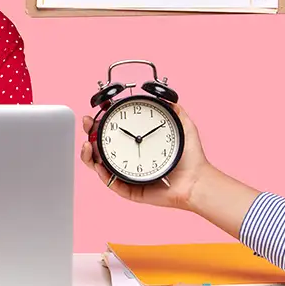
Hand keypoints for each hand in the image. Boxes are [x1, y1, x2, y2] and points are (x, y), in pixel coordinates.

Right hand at [80, 103, 210, 210]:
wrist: (197, 180)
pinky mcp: (130, 190)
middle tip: (88, 124)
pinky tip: (99, 165)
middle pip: (100, 146)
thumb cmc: (191, 158)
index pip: (114, 131)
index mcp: (137, 144)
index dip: (102, 121)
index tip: (98, 110)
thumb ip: (174, 109)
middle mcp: (129, 158)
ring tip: (87, 145)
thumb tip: (164, 95)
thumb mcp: (183, 126)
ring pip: (99, 165)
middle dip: (89, 134)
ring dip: (88, 154)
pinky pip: (111, 183)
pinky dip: (103, 174)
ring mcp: (127, 174)